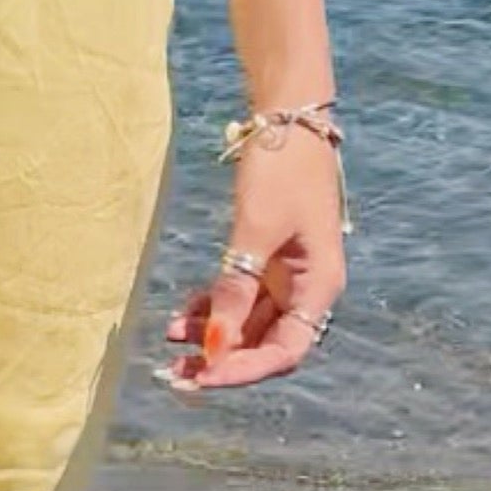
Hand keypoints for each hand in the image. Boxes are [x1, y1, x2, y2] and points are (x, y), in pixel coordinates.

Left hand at [166, 121, 347, 390]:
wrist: (287, 115)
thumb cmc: (282, 169)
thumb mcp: (255, 230)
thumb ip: (235, 289)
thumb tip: (214, 345)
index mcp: (319, 286)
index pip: (284, 351)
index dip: (244, 369)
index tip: (204, 375)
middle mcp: (306, 288)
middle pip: (266, 343)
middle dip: (224, 360)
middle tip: (178, 373)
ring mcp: (285, 274)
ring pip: (248, 323)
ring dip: (213, 336)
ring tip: (171, 343)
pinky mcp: (265, 256)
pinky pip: (238, 296)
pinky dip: (212, 307)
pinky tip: (181, 316)